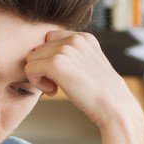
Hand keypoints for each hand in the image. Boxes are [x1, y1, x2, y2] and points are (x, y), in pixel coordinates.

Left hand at [24, 30, 140, 128]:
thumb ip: (71, 55)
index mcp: (83, 37)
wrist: (113, 106)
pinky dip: (37, 83)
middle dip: (43, 67)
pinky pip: (30, 69)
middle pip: (38, 48)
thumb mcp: (88, 64)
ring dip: (39, 75)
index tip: (61, 75)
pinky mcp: (56, 64)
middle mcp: (74, 39)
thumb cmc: (100, 92)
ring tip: (55, 87)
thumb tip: (42, 55)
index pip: (49, 39)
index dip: (50, 58)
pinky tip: (53, 91)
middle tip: (57, 84)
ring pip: (32, 58)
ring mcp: (65, 50)